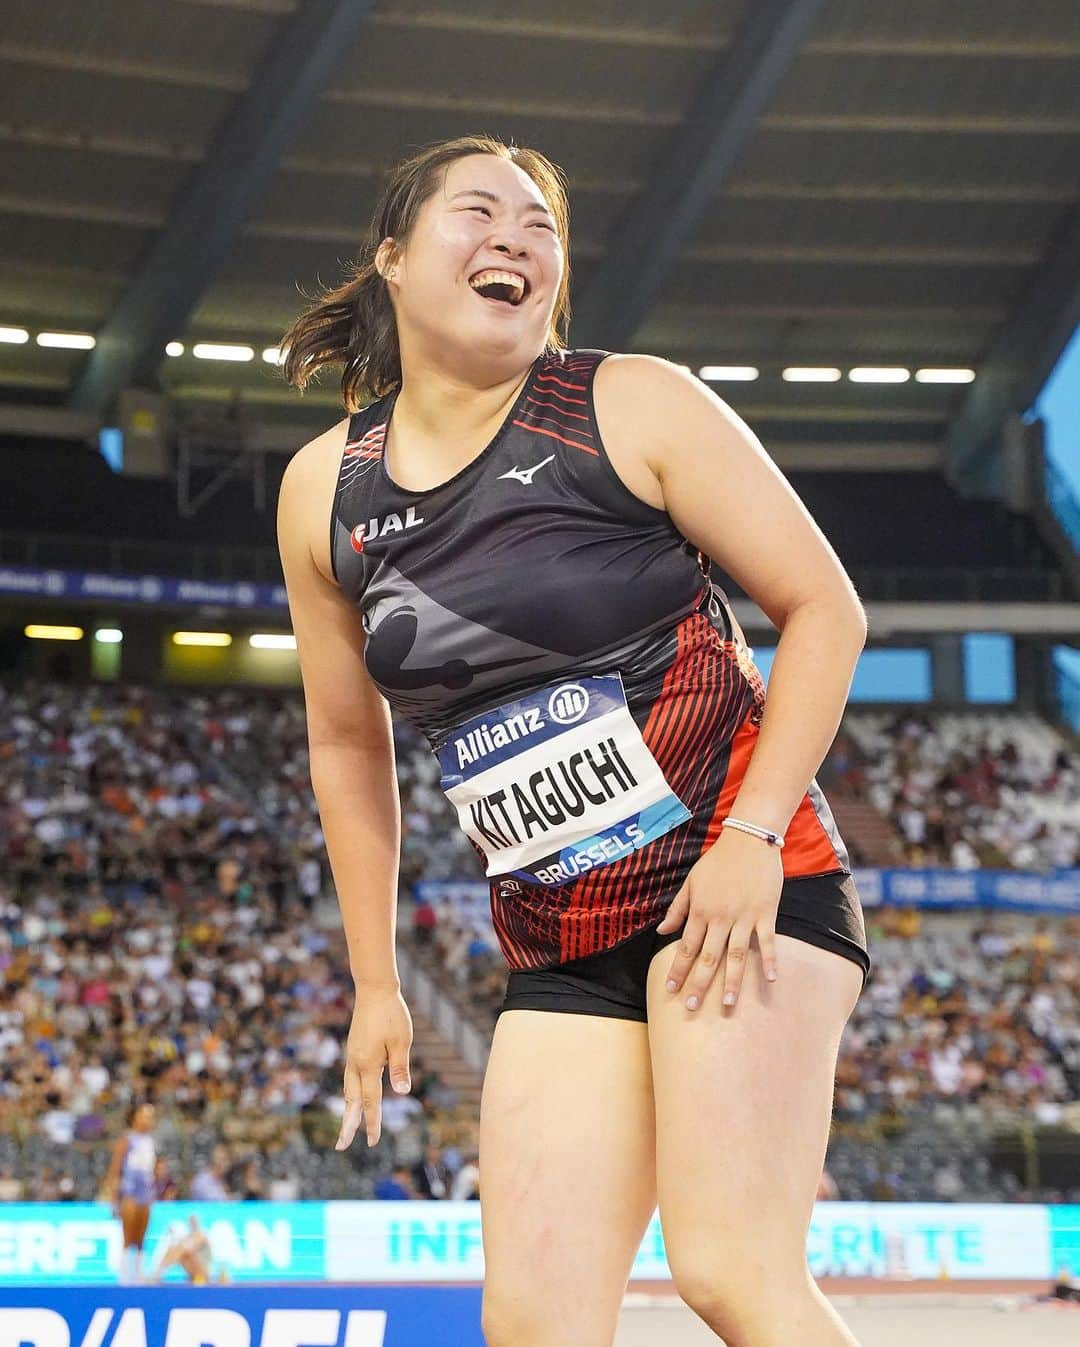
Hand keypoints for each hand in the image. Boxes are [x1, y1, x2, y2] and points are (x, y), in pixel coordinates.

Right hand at [336, 984, 412, 1150]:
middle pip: (351, 1100)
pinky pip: (350, 1078)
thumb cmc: (391, 1015)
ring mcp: (352, 1056)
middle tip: (341, 1146)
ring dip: (348, 1109)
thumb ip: (400, 1068)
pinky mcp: (354, 1049)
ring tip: (347, 1127)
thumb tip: (403, 1093)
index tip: (372, 1142)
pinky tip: (354, 1097)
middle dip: (348, 1124)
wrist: (374, 990)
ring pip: (348, 1089)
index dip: (372, 1122)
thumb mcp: (401, 1042)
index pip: (370, 1101)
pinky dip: (351, 1093)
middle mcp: (356, 1063)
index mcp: (368, 1064)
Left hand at [655, 825, 782, 1009]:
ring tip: (726, 1005)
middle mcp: (720, 917)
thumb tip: (661, 932)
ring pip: (736, 954)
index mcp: (701, 910)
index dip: (677, 969)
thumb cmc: (718, 861)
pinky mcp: (765, 913)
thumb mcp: (691, 881)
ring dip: (731, 981)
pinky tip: (770, 979)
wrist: (748, 840)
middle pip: (708, 957)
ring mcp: (744, 916)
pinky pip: (767, 940)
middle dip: (698, 983)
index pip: (686, 946)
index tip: (670, 990)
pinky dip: (769, 959)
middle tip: (691, 1007)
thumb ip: (677, 908)